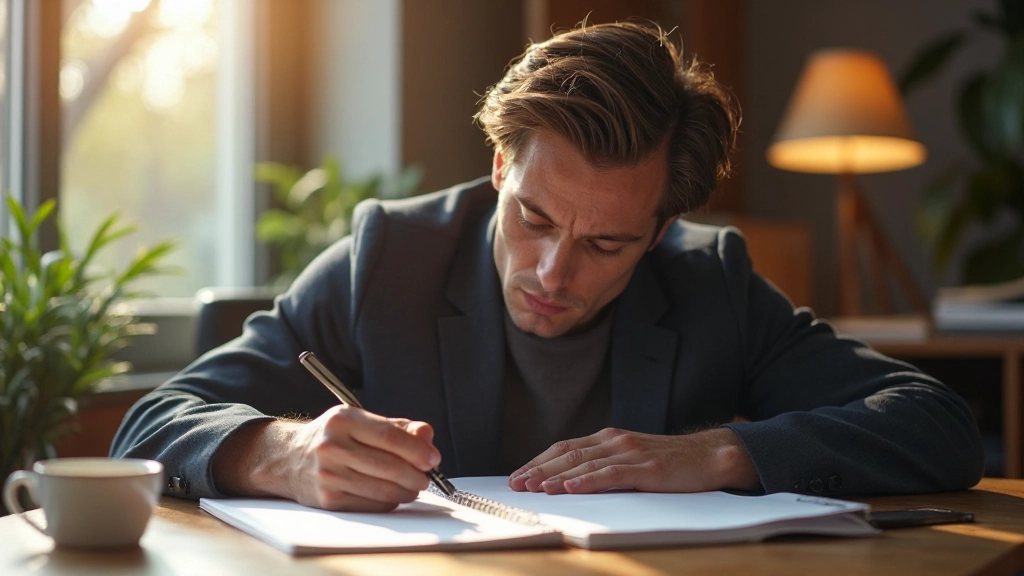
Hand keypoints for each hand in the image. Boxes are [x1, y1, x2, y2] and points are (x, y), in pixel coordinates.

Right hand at [215, 405, 440, 511]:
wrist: (288, 458)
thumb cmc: (333, 437)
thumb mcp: (360, 421)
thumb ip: (397, 427)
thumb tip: (427, 436)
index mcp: (343, 420)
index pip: (389, 437)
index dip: (417, 450)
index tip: (433, 459)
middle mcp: (332, 446)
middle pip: (389, 466)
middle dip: (417, 475)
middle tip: (427, 477)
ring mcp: (328, 475)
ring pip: (383, 490)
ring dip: (407, 491)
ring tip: (413, 486)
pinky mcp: (328, 499)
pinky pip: (371, 505)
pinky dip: (390, 502)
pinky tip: (393, 494)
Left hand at [507, 427, 758, 494]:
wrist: (710, 455)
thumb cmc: (669, 462)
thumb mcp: (632, 460)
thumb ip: (605, 465)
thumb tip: (570, 482)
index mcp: (609, 438)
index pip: (565, 448)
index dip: (539, 461)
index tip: (518, 475)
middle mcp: (615, 441)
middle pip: (568, 454)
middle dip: (538, 470)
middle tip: (516, 484)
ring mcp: (630, 452)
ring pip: (584, 463)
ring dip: (556, 477)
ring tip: (534, 487)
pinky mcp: (646, 468)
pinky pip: (610, 474)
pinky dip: (587, 481)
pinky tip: (570, 488)